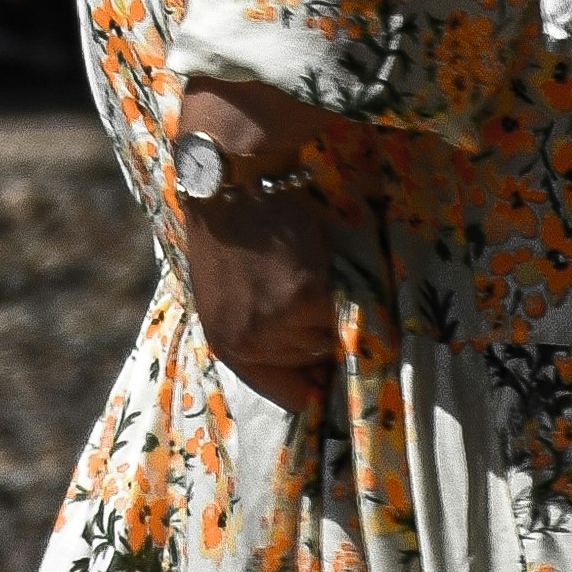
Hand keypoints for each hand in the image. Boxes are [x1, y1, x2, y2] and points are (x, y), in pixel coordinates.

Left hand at [172, 75, 341, 414]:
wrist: (231, 178)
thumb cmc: (232, 227)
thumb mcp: (231, 292)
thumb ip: (260, 329)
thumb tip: (315, 365)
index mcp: (226, 345)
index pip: (284, 392)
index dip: (315, 386)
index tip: (336, 375)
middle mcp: (248, 344)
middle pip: (313, 362)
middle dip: (321, 331)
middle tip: (313, 291)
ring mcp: (275, 324)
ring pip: (332, 335)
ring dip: (333, 307)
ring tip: (311, 268)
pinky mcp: (303, 299)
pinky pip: (344, 310)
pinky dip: (343, 288)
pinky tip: (319, 256)